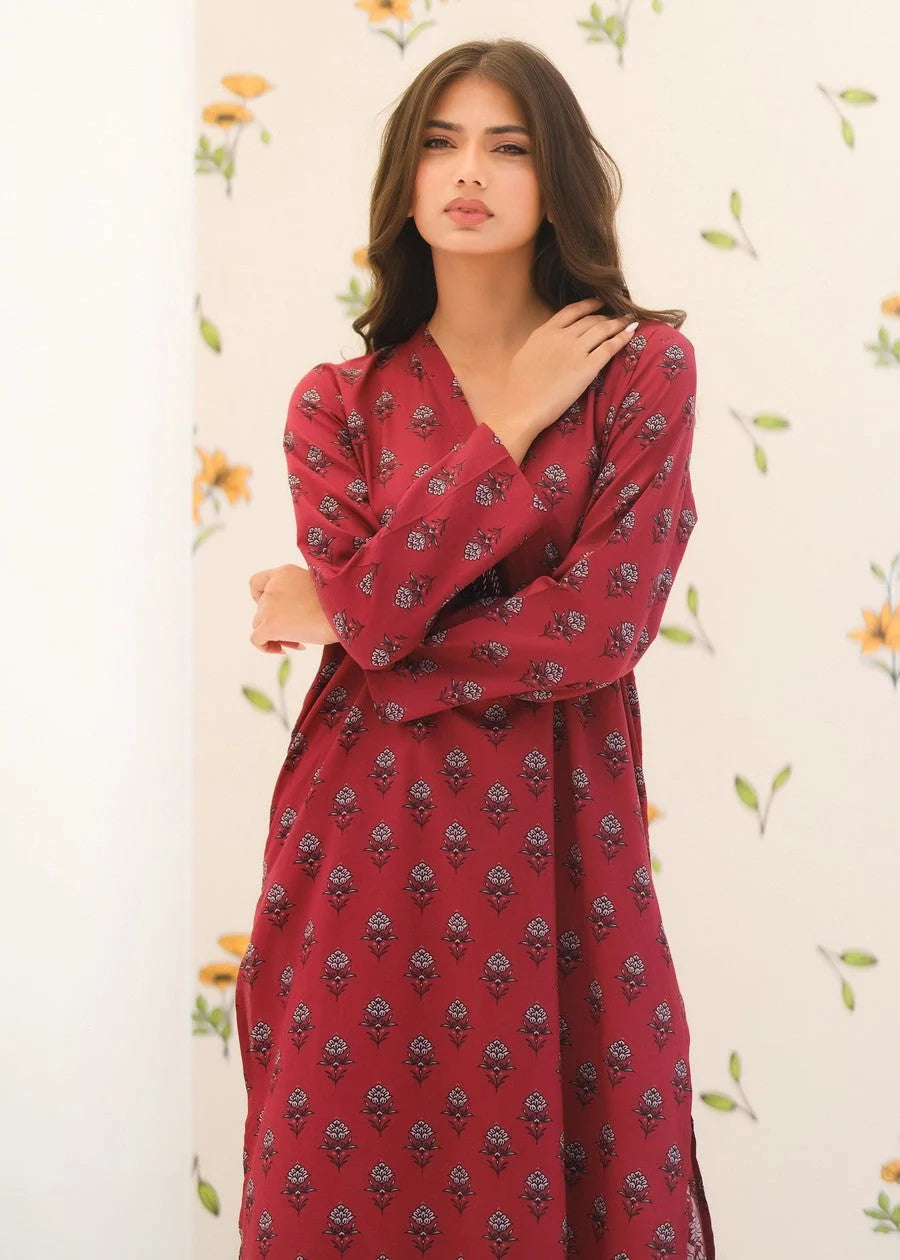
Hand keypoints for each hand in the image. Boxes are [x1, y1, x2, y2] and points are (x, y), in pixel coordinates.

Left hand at [249, 563, 337, 653]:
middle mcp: (273, 586)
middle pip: (261, 608)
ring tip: (299, 640)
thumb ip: (298, 591)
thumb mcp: (316, 585)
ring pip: (259, 624)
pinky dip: (266, 646)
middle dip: (276, 621)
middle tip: (299, 630)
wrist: (347, 609)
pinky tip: (283, 650)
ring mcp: (269, 606)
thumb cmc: (340, 602)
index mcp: (284, 573)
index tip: (278, 607)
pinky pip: (256, 640)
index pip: (257, 583)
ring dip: (276, 634)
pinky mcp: (270, 625)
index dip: (261, 597)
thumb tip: (293, 611)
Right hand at [488, 299, 637, 447]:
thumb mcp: (524, 355)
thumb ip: (540, 343)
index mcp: (545, 332)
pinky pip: (610, 348)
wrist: (521, 408)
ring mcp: (576, 351)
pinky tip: (630, 334)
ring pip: (603, 329)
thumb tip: (547, 341)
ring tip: (628, 321)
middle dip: (606, 316)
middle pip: (591, 320)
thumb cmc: (518, 388)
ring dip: (618, 323)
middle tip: (617, 317)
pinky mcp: (587, 368)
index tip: (599, 302)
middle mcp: (562, 336)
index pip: (572, 311)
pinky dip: (622, 338)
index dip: (589, 304)